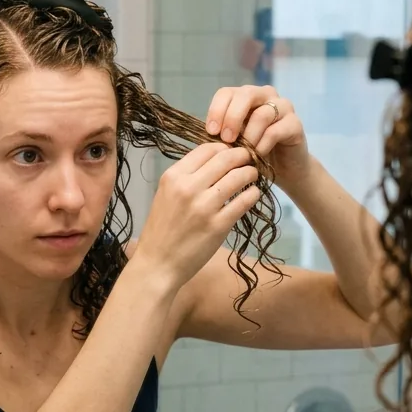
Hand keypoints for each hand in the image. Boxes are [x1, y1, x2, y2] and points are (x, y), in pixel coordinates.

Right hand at [134, 142, 259, 290]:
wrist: (158, 264)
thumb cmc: (161, 230)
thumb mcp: (165, 194)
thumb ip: (186, 177)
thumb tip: (215, 160)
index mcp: (173, 177)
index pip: (207, 149)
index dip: (224, 147)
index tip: (232, 153)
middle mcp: (188, 187)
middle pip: (226, 158)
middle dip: (243, 155)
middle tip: (250, 159)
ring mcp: (204, 206)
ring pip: (238, 177)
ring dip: (250, 173)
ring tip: (253, 175)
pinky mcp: (218, 225)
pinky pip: (244, 201)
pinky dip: (252, 194)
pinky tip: (253, 194)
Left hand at [205, 85, 309, 190]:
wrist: (284, 169)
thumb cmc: (254, 153)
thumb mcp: (234, 141)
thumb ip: (222, 132)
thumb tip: (205, 133)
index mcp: (246, 96)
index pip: (227, 92)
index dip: (216, 110)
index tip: (211, 131)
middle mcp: (266, 95)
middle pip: (246, 94)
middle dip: (232, 117)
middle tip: (225, 139)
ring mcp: (283, 107)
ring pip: (262, 114)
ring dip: (249, 136)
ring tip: (243, 153)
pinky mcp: (295, 124)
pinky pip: (276, 130)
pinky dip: (263, 145)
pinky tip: (257, 156)